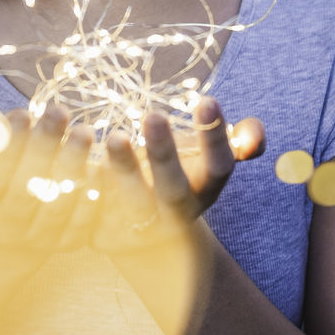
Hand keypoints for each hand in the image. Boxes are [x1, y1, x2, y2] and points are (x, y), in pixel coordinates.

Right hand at [0, 103, 98, 252]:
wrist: (15, 216)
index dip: (7, 146)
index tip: (24, 113)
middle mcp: (3, 227)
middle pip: (25, 190)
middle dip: (44, 147)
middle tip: (60, 112)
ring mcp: (36, 239)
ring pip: (57, 204)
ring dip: (73, 165)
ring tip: (84, 131)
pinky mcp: (68, 244)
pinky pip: (83, 221)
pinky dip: (92, 193)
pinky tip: (100, 166)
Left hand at [90, 97, 264, 253]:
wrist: (144, 232)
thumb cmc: (180, 173)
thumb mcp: (209, 156)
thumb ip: (240, 140)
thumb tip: (255, 134)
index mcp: (205, 189)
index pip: (220, 167)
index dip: (215, 138)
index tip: (207, 100)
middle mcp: (176, 213)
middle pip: (174, 190)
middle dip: (165, 155)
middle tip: (154, 114)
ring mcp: (141, 229)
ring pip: (133, 204)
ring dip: (124, 171)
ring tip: (114, 136)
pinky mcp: (105, 235)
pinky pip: (93, 213)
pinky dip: (86, 188)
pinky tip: (79, 162)